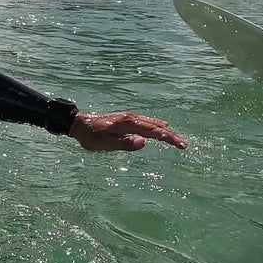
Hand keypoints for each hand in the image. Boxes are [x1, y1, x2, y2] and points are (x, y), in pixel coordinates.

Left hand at [70, 111, 186, 151]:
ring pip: (152, 122)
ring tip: (177, 139)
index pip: (153, 131)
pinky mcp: (126, 119)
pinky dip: (157, 127)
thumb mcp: (104, 144)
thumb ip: (124, 144)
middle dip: (171, 135)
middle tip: (184, 145)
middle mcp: (131, 117)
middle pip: (156, 125)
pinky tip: (160, 131)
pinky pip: (147, 122)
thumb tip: (144, 142)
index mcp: (127, 123)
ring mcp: (129, 117)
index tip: (181, 145)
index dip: (169, 138)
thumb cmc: (89, 136)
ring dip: (166, 130)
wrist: (78, 123)